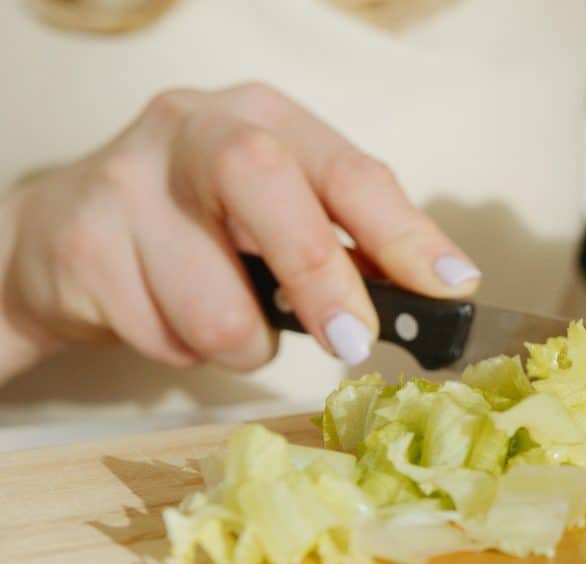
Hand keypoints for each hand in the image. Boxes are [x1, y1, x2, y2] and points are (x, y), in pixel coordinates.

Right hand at [3, 82, 479, 374]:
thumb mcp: (277, 217)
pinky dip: (185, 350)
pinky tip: (162, 312)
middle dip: (322, 278)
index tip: (452, 286)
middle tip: (352, 343)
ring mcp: (129, 181)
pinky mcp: (84, 244)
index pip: (348, 169)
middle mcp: (194, 128)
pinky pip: (166, 338)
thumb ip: (346, 245)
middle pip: (267, 187)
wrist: (62, 237)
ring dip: (242, 343)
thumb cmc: (198, 229)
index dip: (406, 233)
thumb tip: (434, 295)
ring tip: (220, 316)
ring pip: (219, 308)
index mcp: (265, 120)